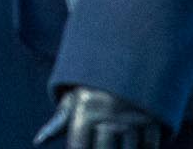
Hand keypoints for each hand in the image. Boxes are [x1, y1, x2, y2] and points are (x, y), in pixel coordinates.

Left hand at [35, 87, 164, 148]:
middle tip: (103, 142)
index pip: (78, 147)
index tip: (83, 148)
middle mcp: (109, 114)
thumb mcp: (74, 96)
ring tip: (118, 142)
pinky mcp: (154, 118)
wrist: (129, 54)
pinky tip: (137, 144)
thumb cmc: (94, 83)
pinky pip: (151, 147)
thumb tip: (37, 141)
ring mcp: (134, 118)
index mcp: (85, 109)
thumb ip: (58, 121)